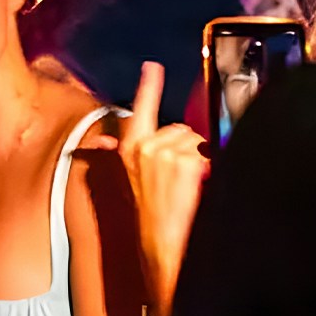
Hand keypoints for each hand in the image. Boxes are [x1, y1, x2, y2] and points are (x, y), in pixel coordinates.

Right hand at [116, 62, 207, 315]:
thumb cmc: (153, 218)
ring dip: (200, 162)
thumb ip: (129, 155)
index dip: (148, 86)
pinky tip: (197, 186)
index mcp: (130, 150)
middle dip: (188, 149)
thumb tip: (106, 143)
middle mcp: (144, 146)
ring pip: (197, 141)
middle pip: (182, 128)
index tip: (152, 67)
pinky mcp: (184, 160)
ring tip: (188, 188)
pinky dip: (208, 169)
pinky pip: (207, 154)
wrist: (162, 248)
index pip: (139, 108)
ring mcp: (164, 151)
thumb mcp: (137, 182)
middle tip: (183, 180)